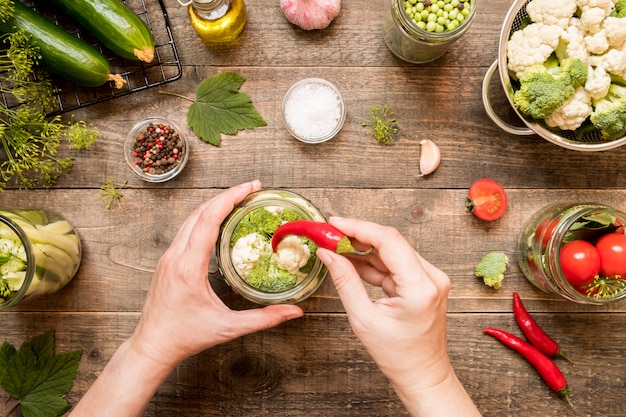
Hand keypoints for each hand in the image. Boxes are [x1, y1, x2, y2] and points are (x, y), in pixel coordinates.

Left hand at [130, 180, 303, 366]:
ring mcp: (168, 257)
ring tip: (239, 199)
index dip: (230, 198)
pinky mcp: (167, 262)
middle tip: (252, 188)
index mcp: (188, 267)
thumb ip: (263, 319)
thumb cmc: (186, 337)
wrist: (152, 346)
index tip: (251, 187)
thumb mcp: (228, 328)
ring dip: (214, 204)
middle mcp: (175, 257)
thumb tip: (294, 312)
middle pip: (199, 212)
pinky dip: (204, 218)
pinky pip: (185, 230)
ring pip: (190, 219)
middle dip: (227, 195)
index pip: (208, 220)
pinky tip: (218, 220)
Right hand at [317, 217, 479, 415]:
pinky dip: (372, 262)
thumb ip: (345, 281)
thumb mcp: (363, 319)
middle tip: (329, 234)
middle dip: (357, 236)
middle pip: (391, 242)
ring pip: (391, 251)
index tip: (333, 223)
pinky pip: (395, 264)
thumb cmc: (398, 356)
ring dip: (363, 249)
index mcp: (420, 286)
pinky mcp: (424, 283)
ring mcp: (430, 278)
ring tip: (334, 247)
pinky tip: (350, 261)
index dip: (358, 227)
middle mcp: (431, 277)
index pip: (388, 241)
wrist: (422, 375)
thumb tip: (328, 254)